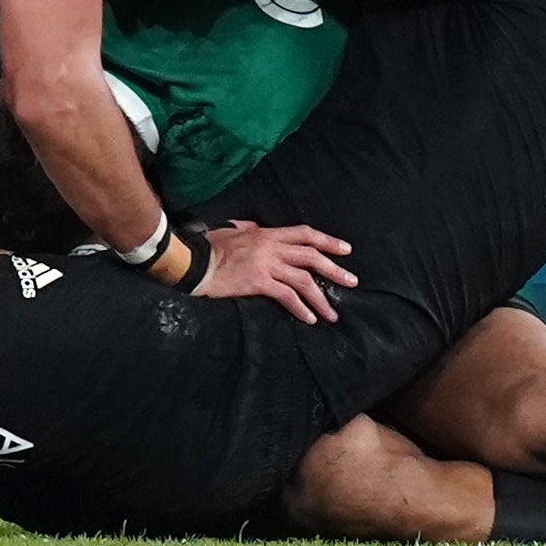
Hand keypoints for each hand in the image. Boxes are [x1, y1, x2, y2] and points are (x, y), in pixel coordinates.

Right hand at [192, 219, 354, 322]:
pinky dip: (301, 308)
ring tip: (332, 314)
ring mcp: (265, 264)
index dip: (327, 241)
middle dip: (334, 269)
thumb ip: (247, 228)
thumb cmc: (209, 247)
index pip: (304, 234)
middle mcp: (270, 246)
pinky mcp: (258, 282)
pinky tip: (309, 318)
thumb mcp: (232, 231)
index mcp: (266, 233)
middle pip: (311, 256)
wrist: (193, 261)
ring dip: (321, 297)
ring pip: (303, 279)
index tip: (345, 250)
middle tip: (352, 281)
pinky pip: (286, 295)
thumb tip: (254, 226)